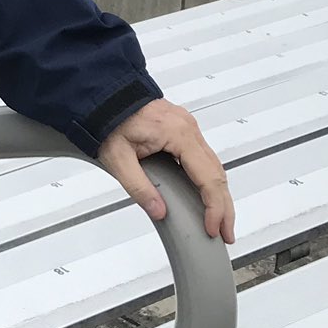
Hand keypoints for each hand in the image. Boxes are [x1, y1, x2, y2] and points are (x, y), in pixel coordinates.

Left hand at [97, 98, 235, 244]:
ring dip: (219, 194)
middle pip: (218, 174)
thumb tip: (158, 211)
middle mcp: (188, 128)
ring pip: (214, 166)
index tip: (212, 228)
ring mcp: (187, 127)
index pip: (207, 178)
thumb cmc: (107, 118)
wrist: (102, 94)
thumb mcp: (117, 158)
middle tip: (225, 233)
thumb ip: (138, 187)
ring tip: (219, 220)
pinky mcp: (181, 128)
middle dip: (224, 207)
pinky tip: (206, 196)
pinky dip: (209, 180)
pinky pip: (203, 157)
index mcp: (178, 134)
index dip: (214, 207)